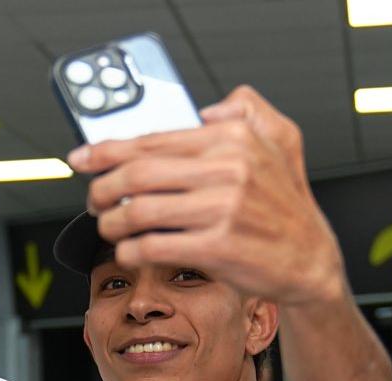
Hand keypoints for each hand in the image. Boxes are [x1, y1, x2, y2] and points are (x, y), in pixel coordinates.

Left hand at [68, 85, 346, 307]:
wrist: (310, 260)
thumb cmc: (286, 204)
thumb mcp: (280, 138)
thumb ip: (246, 110)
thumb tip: (204, 109)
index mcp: (233, 139)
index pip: (153, 140)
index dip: (106, 150)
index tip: (82, 158)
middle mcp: (229, 169)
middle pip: (136, 174)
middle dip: (102, 188)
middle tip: (94, 199)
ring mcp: (224, 209)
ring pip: (138, 211)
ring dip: (112, 222)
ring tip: (110, 226)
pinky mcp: (219, 248)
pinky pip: (153, 247)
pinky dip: (130, 251)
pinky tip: (130, 251)